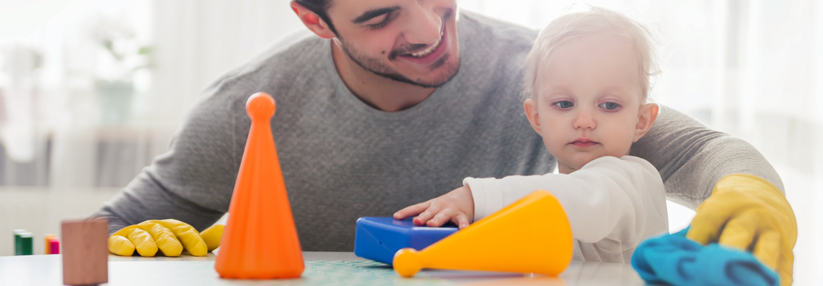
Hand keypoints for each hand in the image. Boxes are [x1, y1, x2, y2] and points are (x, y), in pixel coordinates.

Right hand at [108, 219, 223, 256]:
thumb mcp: (183, 244)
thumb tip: (225, 230)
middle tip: (174, 251)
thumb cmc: (163, 246)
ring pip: (140, 235)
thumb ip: (203, 240)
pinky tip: (127, 250)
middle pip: (163, 232)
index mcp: (172, 228)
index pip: (184, 231)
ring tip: (149, 251)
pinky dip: (121, 244)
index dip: (192, 240)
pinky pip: (117, 241)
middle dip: (168, 241)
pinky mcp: (116, 241)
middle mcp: (154, 228)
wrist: (132, 242)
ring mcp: (135, 233)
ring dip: (144, 241)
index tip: (199, 252)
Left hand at [393, 186, 473, 228]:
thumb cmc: (446, 206)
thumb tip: (409, 226)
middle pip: (429, 212)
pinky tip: (462, 229)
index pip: (416, 208)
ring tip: (431, 224)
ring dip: (437, 220)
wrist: (467, 196)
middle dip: (422, 217)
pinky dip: (462, 225)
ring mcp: (450, 211)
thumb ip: (424, 215)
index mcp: (431, 205)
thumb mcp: (434, 207)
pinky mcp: (462, 216)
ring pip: (443, 216)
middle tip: (416, 221)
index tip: (397, 216)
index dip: (406, 212)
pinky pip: (461, 221)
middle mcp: (439, 206)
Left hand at [687, 174, 796, 285]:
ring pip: (766, 251)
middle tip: (716, 269)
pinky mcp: (787, 252)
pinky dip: (774, 282)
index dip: (697, 238)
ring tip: (743, 282)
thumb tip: (678, 259)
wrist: (762, 200)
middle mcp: (752, 215)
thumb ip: (697, 233)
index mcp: (726, 203)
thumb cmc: (724, 216)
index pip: (709, 220)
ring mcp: (772, 233)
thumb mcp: (709, 213)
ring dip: (754, 268)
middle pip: (739, 232)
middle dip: (727, 250)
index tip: (688, 257)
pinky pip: (783, 269)